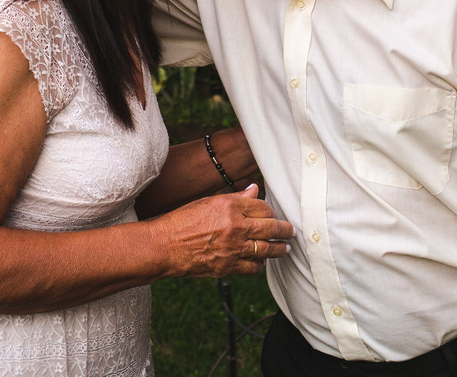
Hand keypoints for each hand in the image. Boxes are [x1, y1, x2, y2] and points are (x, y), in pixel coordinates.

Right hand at [151, 184, 293, 277]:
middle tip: (291, 231)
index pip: (263, 207)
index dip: (271, 212)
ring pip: (266, 249)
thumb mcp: (209, 202)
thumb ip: (235, 198)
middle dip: (285, 230)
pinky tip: (262, 262)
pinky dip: (260, 265)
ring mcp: (233, 248)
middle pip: (271, 227)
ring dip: (279, 249)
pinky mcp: (228, 266)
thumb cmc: (182, 221)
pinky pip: (253, 267)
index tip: (274, 215)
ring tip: (285, 248)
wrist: (164, 246)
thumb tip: (254, 190)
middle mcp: (235, 226)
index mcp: (230, 206)